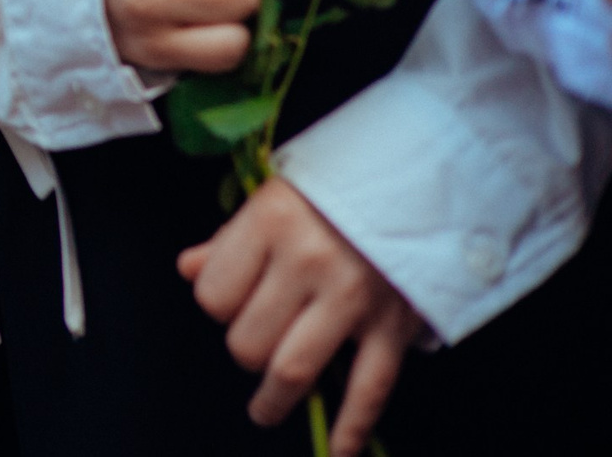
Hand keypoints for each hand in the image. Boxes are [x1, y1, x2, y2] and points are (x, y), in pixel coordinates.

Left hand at [179, 178, 422, 456]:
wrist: (422, 182)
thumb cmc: (337, 191)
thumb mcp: (274, 198)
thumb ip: (230, 240)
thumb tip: (188, 270)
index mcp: (269, 223)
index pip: (213, 294)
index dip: (216, 305)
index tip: (228, 301)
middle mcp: (307, 262)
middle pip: (248, 339)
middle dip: (243, 351)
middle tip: (252, 344)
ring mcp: (351, 298)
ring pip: (293, 368)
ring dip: (273, 399)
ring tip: (264, 409)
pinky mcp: (392, 326)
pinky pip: (368, 388)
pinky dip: (351, 427)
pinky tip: (336, 450)